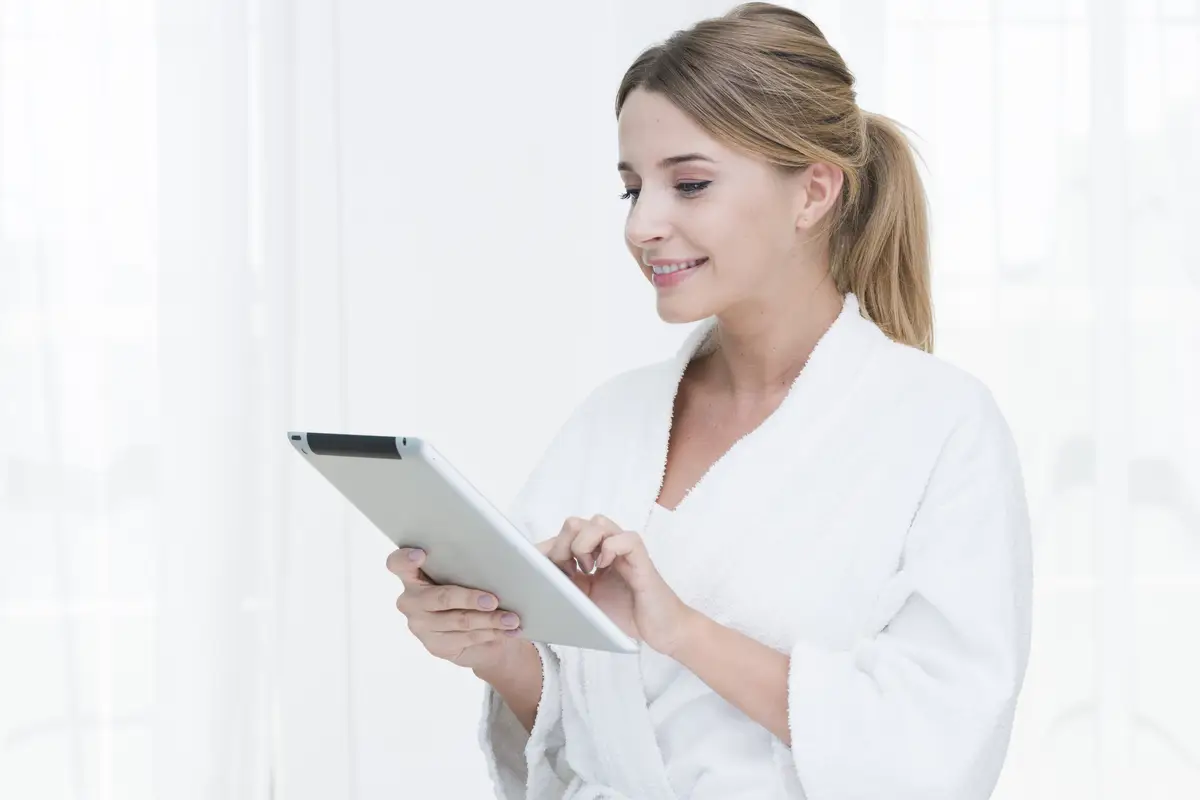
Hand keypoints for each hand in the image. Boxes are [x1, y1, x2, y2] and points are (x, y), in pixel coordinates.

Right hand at [386, 547, 527, 672]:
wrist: (475, 630)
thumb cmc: (471, 590)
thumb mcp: (469, 573)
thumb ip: (474, 562)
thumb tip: (514, 552)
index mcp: (413, 574)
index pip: (398, 564)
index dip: (405, 559)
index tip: (421, 554)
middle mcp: (411, 600)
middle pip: (440, 597)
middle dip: (469, 599)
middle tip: (492, 600)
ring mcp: (421, 625)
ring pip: (459, 621)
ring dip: (490, 620)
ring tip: (512, 618)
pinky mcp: (435, 645)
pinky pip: (467, 638)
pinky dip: (491, 633)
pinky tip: (508, 630)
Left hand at [539, 514, 698, 656]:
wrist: (659, 629)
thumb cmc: (624, 613)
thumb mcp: (584, 600)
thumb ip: (566, 585)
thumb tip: (535, 581)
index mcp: (591, 553)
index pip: (563, 535)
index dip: (547, 548)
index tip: (539, 570)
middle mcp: (606, 545)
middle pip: (575, 523)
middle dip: (562, 546)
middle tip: (567, 571)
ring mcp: (624, 548)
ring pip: (598, 522)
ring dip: (583, 545)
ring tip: (587, 569)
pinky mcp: (641, 557)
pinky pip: (624, 538)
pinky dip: (609, 550)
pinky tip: (604, 568)